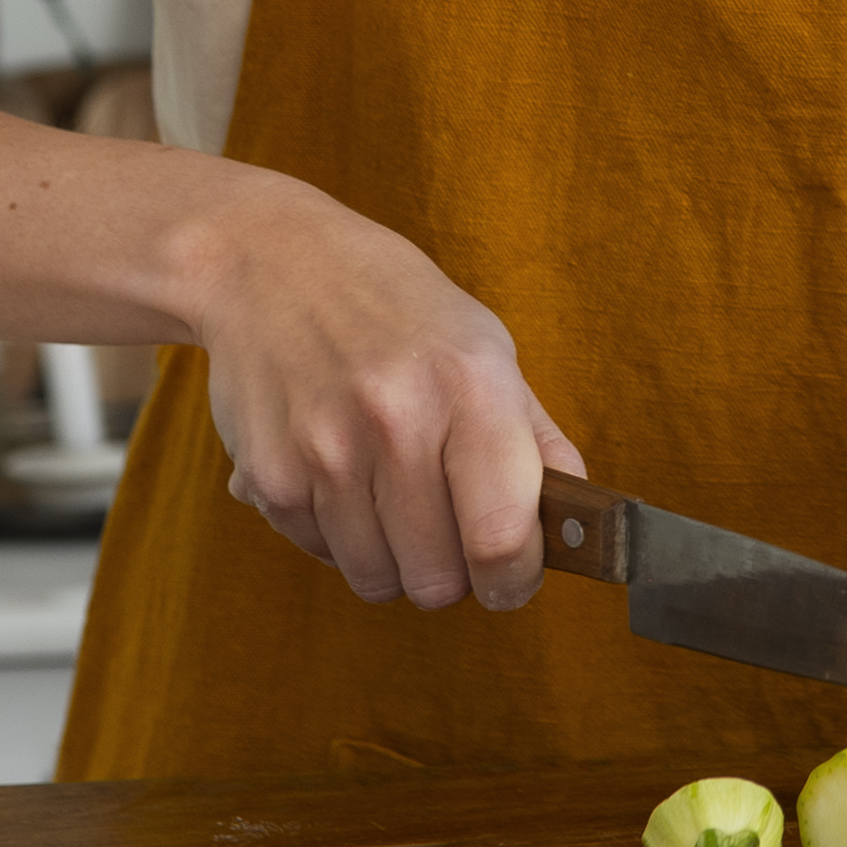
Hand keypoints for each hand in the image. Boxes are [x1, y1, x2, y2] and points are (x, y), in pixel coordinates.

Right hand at [190, 180, 584, 611]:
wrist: (272, 265)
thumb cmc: (395, 309)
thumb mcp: (486, 348)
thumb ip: (535, 441)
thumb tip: (578, 522)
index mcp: (470, 386)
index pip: (501, 536)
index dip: (516, 579)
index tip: (513, 578)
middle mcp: (396, 420)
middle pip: (438, 580)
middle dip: (452, 570)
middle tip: (448, 524)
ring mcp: (325, 451)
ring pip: (378, 580)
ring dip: (393, 558)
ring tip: (393, 492)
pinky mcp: (268, 477)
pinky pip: (321, 555)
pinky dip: (338, 536)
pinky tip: (342, 476)